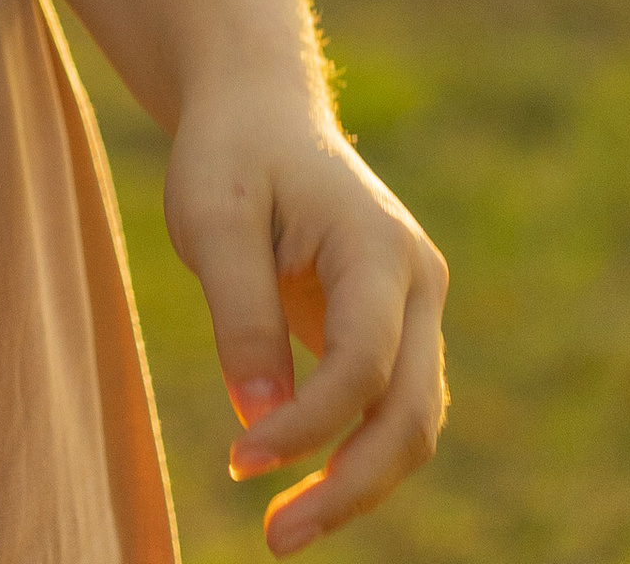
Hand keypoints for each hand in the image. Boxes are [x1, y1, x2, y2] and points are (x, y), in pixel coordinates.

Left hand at [165, 87, 447, 550]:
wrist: (260, 109)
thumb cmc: (230, 153)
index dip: (307, 426)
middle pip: (409, 414)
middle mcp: (417, 283)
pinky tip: (298, 484)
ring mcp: (414, 309)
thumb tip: (259, 418)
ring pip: (410, 424)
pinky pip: (387, 410)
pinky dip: (351, 454)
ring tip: (282, 527)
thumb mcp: (211, 215)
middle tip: (274, 538)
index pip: (362, 364)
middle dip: (350, 487)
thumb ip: (240, 313)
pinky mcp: (393, 331)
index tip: (238, 460)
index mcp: (380, 246)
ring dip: (355, 484)